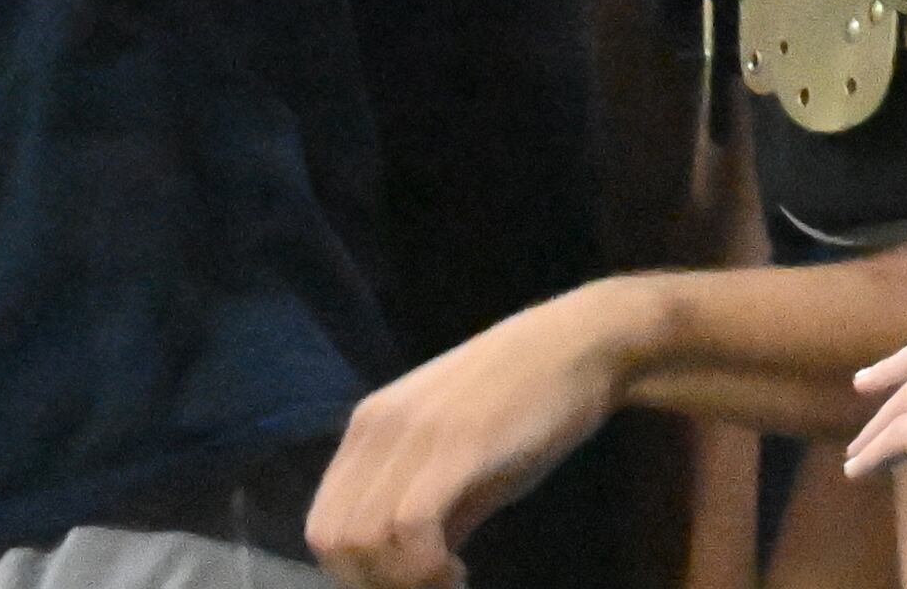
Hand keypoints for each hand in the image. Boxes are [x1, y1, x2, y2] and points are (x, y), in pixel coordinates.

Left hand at [306, 285, 646, 588]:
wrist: (582, 342)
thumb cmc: (529, 397)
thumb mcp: (462, 451)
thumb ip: (429, 505)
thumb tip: (411, 568)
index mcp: (370, 426)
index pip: (323, 522)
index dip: (354, 572)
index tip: (407, 583)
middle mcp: (378, 428)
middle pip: (331, 539)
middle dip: (373, 583)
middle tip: (426, 588)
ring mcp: (416, 434)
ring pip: (363, 539)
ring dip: (400, 580)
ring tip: (446, 581)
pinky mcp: (457, 446)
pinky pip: (409, 527)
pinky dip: (426, 568)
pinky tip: (458, 572)